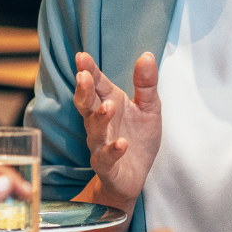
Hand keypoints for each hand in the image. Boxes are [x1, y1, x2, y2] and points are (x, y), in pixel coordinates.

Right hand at [75, 51, 161, 206]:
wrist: (135, 176)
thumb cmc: (138, 137)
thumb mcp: (149, 107)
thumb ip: (146, 83)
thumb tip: (146, 55)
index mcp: (110, 102)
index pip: (97, 84)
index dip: (89, 70)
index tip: (82, 56)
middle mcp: (101, 122)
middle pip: (87, 104)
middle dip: (84, 90)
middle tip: (83, 76)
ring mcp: (101, 144)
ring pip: (95, 130)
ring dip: (100, 118)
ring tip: (109, 106)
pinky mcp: (107, 165)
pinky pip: (106, 158)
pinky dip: (113, 151)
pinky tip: (122, 144)